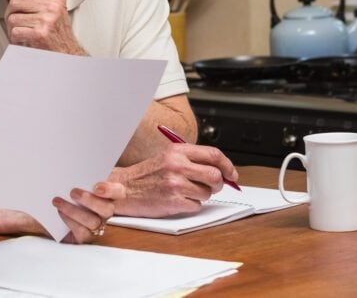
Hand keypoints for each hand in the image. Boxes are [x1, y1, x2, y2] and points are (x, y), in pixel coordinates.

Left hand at [2, 0, 85, 54]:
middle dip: (11, 14)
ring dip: (13, 28)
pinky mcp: (39, 33)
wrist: (67, 54)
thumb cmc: (58, 35)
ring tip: (23, 33)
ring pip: (12, 18)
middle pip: (15, 1)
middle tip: (16, 22)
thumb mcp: (54, 11)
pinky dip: (16, 39)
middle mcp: (52, 6)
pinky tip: (25, 40)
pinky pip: (15, 31)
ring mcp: (46, 19)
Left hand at [52, 181, 125, 243]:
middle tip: (73, 192)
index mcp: (111, 195)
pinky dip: (70, 221)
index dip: (110, 190)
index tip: (96, 187)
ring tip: (58, 201)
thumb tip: (74, 171)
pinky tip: (60, 212)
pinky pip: (82, 233)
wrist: (57, 212)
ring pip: (93, 222)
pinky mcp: (86, 237)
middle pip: (108, 209)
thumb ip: (83, 178)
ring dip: (73, 211)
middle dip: (89, 201)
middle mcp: (107, 212)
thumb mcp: (78, 182)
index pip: (118, 192)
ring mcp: (98, 226)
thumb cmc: (71, 191)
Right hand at [111, 143, 238, 217]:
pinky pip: (196, 206)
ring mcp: (175, 183)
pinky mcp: (173, 201)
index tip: (231, 174)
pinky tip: (177, 201)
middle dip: (218, 184)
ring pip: (207, 193)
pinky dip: (191, 205)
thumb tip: (222, 171)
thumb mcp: (168, 158)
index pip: (213, 155)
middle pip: (215, 176)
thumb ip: (193, 161)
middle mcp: (177, 165)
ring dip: (201, 196)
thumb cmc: (147, 175)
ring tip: (185, 193)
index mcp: (178, 151)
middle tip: (212, 187)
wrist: (125, 188)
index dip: (227, 166)